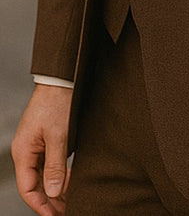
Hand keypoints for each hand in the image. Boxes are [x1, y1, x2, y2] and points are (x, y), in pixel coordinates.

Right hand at [11, 84, 72, 214]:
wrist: (61, 79)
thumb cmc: (57, 102)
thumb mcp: (59, 136)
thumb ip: (56, 166)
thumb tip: (53, 193)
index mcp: (23, 151)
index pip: (28, 189)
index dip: (42, 205)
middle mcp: (26, 151)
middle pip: (35, 185)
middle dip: (51, 200)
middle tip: (68, 210)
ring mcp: (35, 146)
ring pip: (42, 176)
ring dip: (56, 189)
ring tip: (72, 199)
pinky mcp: (44, 141)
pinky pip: (48, 165)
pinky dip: (58, 175)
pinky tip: (69, 181)